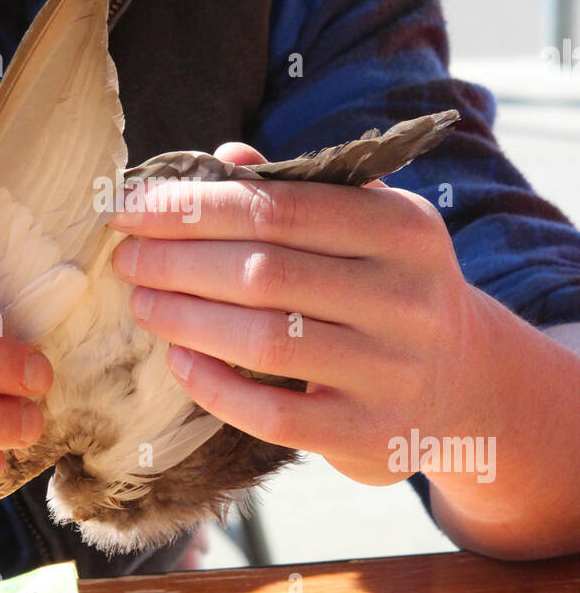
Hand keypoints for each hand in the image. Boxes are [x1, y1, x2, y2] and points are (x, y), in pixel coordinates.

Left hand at [110, 140, 481, 488]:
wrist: (465, 382)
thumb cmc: (386, 287)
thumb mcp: (368, 225)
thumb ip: (297, 190)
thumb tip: (223, 157)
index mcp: (402, 229)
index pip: (278, 208)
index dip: (193, 206)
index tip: (131, 206)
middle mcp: (405, 299)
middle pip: (264, 272)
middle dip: (177, 260)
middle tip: (125, 257)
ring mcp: (391, 372)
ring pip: (265, 342)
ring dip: (186, 319)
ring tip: (142, 302)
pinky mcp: (369, 436)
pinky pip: (273, 414)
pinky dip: (214, 385)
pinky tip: (178, 360)